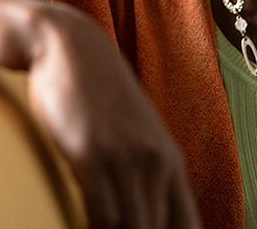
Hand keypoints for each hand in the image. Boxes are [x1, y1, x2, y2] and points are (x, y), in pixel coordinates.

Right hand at [26, 2, 201, 228]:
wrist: (68, 45)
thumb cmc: (97, 92)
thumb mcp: (134, 130)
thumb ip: (147, 170)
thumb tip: (148, 214)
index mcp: (169, 159)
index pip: (188, 228)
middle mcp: (153, 160)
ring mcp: (123, 156)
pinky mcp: (89, 152)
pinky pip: (99, 213)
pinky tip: (75, 225)